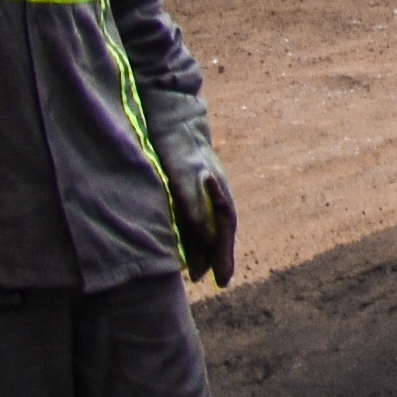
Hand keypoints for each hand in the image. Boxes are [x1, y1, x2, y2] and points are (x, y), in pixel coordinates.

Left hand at [150, 90, 235, 284]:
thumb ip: (193, 205)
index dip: (224, 256)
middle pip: (218, 231)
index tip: (222, 281)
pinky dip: (190, 234)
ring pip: (205, 225)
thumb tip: (205, 238)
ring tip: (196, 271)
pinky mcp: (186, 186)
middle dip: (216, 256)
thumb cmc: (179, 145)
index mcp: (218, 193)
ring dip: (202, 247)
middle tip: (213, 281)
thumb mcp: (185, 174)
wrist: (171, 116)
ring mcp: (201, 190)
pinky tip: (180, 242)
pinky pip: (191, 216)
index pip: (225, 231)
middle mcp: (213, 194)